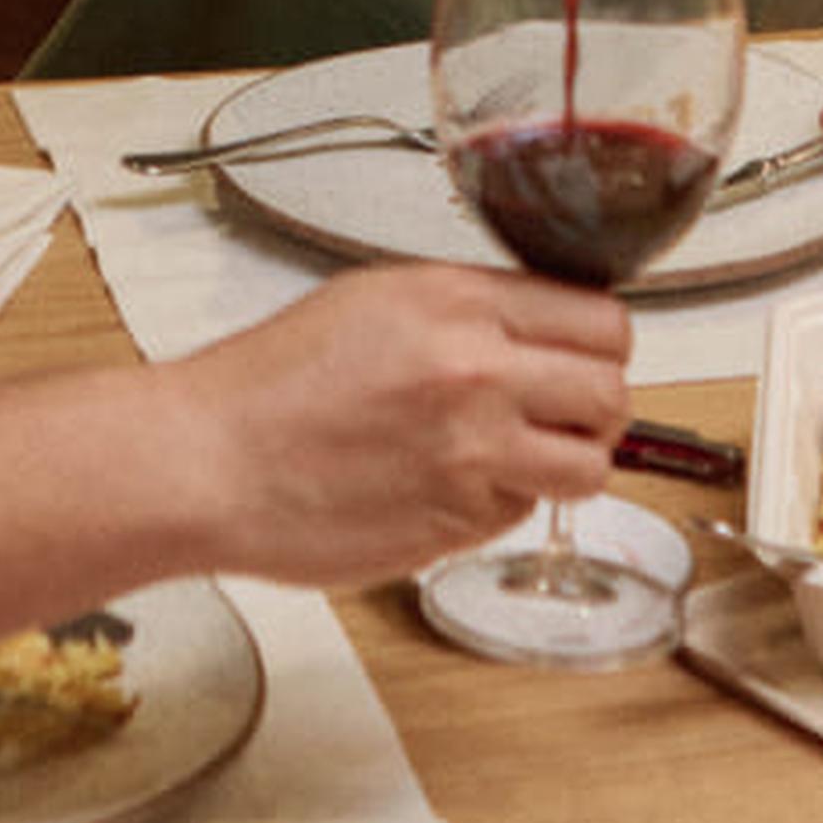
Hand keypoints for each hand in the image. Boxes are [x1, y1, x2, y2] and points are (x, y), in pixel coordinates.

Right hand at [163, 264, 629, 585]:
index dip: (599, 341)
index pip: (598, 316)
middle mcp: (476, 371)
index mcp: (454, 302)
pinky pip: (526, 511)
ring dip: (569, 462)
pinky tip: (454, 485)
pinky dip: (506, 503)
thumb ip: (464, 310)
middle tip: (564, 410)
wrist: (211, 461)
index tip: (583, 354)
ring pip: (592, 463)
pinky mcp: (460, 522)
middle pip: (612, 388)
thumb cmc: (270, 383)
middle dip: (597, 403)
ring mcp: (475, 452)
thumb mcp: (373, 301)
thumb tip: (535, 330)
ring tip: (522, 454)